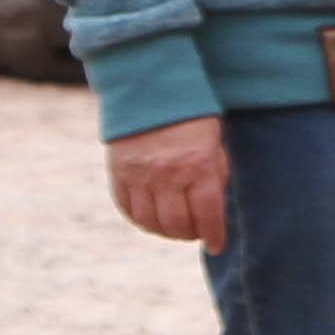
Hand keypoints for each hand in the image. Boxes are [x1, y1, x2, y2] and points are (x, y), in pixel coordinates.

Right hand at [107, 115, 228, 251]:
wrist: (149, 89)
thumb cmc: (191, 116)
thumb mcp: (215, 144)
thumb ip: (215, 175)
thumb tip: (214, 211)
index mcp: (199, 165)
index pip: (209, 214)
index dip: (214, 236)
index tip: (217, 246)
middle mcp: (167, 174)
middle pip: (177, 225)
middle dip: (190, 234)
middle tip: (197, 232)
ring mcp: (139, 175)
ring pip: (150, 223)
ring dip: (165, 232)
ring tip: (176, 228)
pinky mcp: (118, 173)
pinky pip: (127, 209)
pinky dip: (141, 220)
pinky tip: (152, 219)